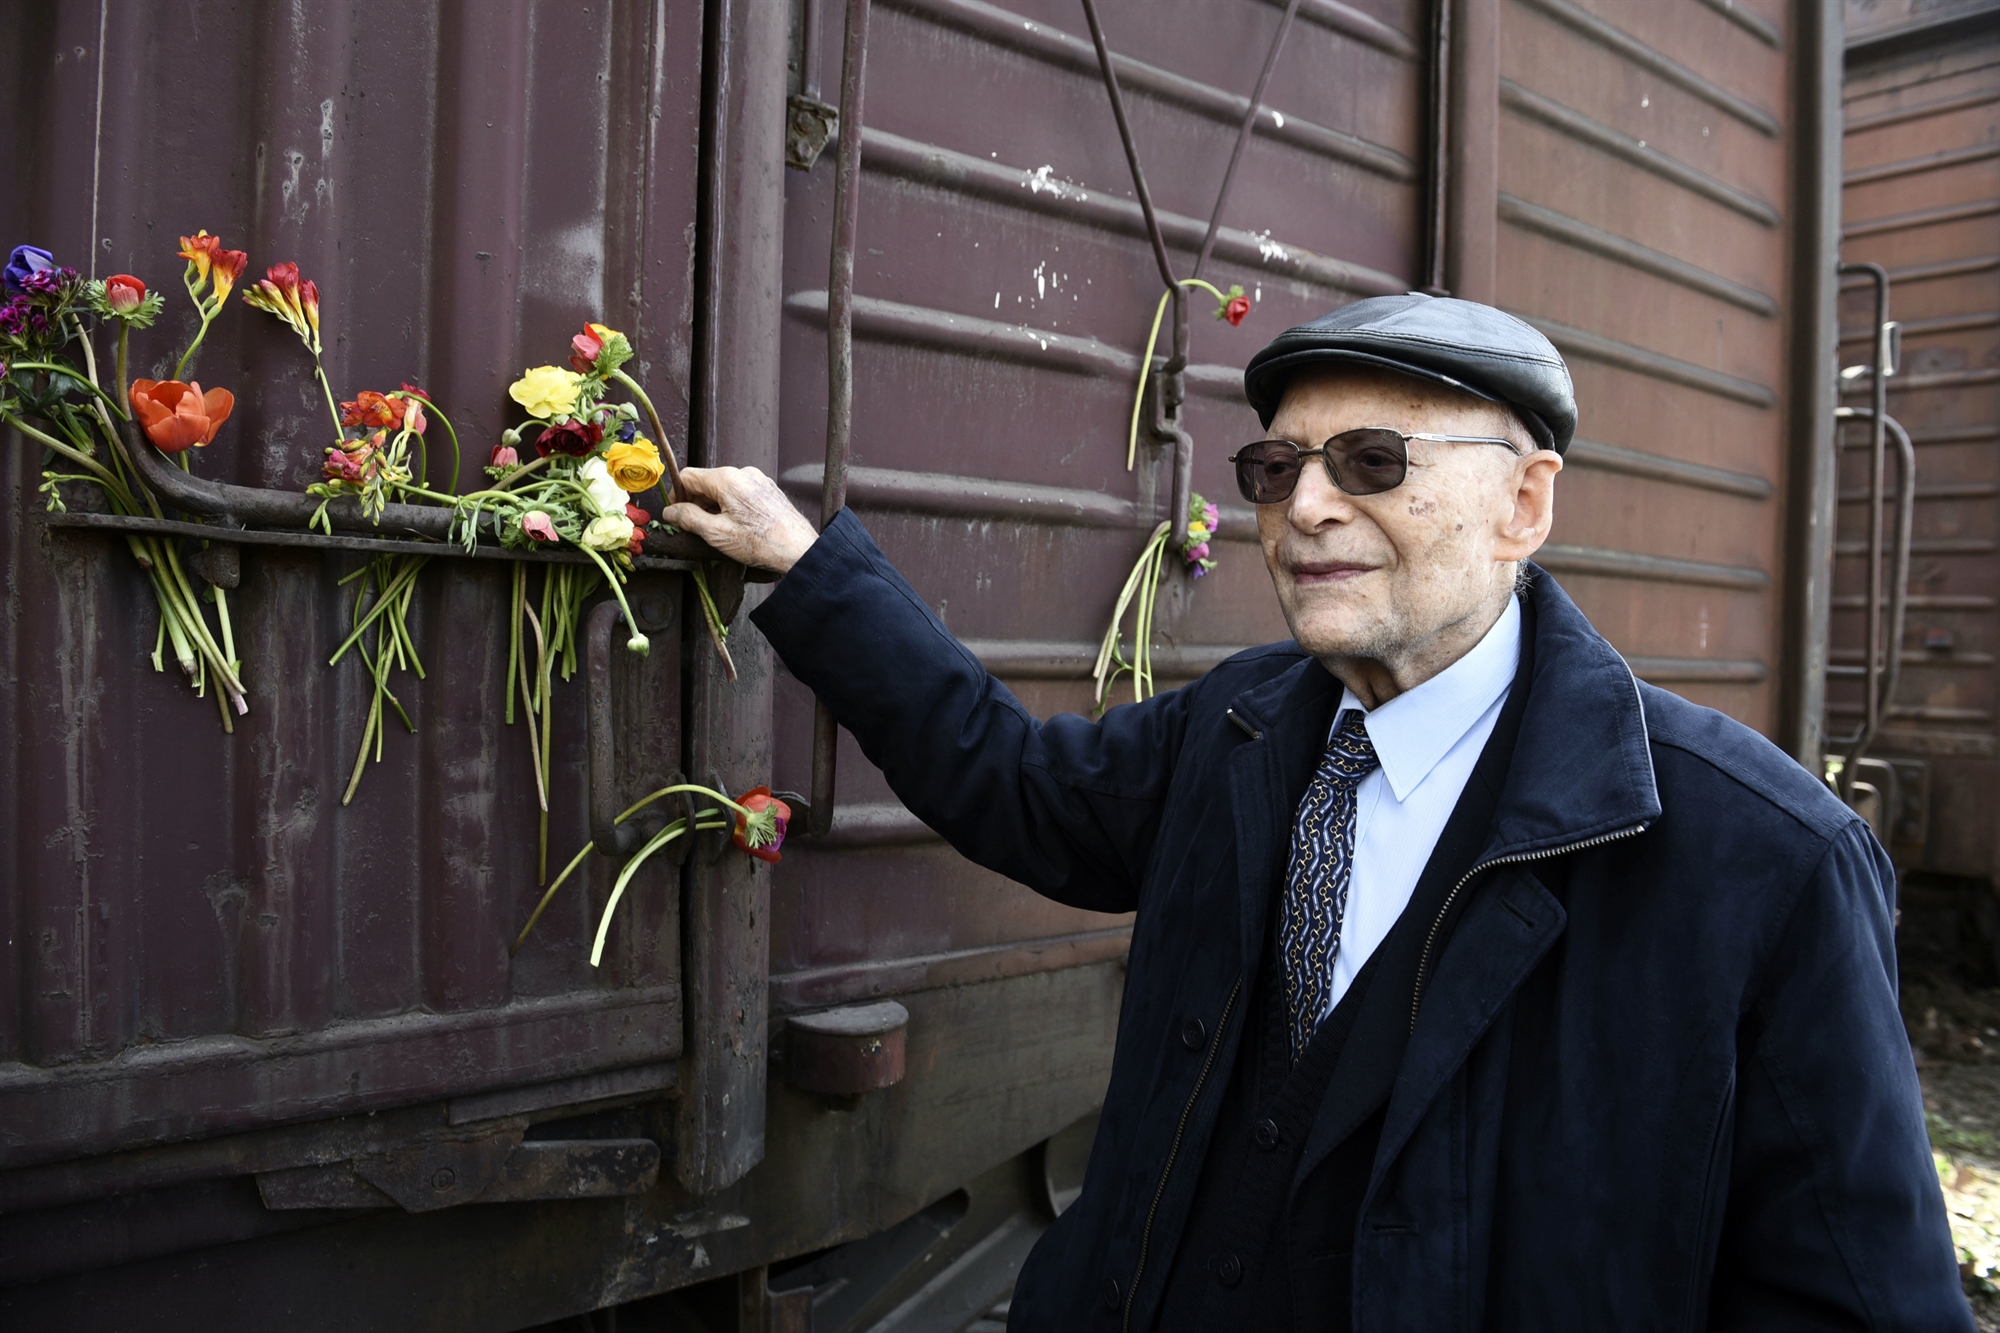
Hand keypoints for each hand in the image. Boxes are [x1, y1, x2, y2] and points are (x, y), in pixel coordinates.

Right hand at [663, 466, 820, 573]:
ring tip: (719, 530)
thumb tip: (670, 511)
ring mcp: (758, 480)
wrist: (799, 549)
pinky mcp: (767, 490)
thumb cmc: (761, 542)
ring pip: (723, 488)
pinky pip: (740, 492)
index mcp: (727, 478)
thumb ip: (689, 518)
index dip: (677, 495)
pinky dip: (731, 506)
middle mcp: (743, 473)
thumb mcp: (716, 533)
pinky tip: (736, 526)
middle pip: (706, 481)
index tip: (676, 514)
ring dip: (714, 506)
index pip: (688, 476)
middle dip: (696, 502)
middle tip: (696, 527)